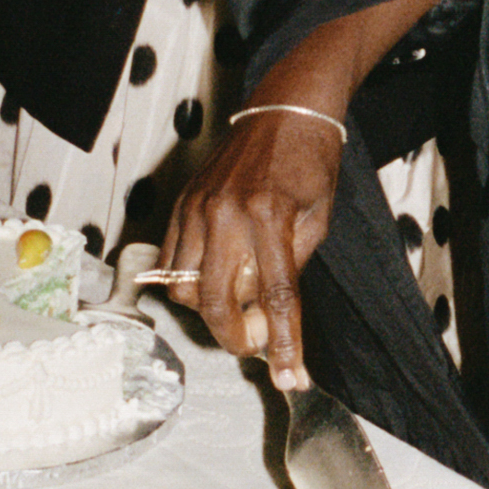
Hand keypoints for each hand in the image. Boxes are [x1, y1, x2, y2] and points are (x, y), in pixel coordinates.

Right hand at [156, 0, 436, 385]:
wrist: (284, 110)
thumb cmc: (310, 162)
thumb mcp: (317, 218)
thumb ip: (292, 267)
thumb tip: (271, 318)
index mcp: (271, 216)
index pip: (276, 296)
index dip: (283, 344)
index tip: (289, 377)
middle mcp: (227, 214)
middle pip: (214, 301)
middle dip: (232, 337)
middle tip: (253, 346)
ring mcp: (198, 208)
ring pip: (183, 287)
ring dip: (208, 311)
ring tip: (236, 308)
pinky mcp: (182, 203)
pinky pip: (171, 261)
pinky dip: (188, 282)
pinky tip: (213, 282)